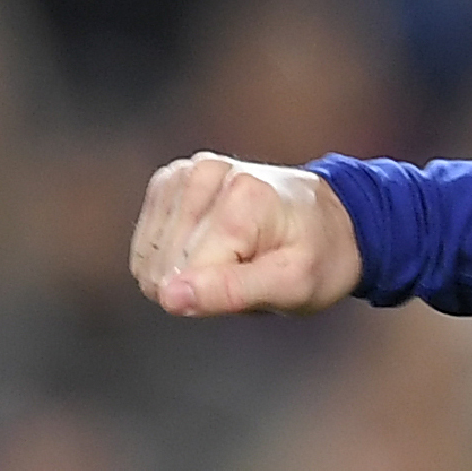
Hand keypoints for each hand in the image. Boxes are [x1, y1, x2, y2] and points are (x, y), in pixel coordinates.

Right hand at [129, 154, 359, 316]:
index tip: (256, 280)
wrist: (326, 221)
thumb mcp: (294, 287)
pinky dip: (173, 258)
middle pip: (164, 267)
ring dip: (185, 274)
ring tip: (232, 258)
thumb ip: (231, 292)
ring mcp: (183, 173)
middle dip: (200, 285)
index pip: (190, 276)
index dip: (217, 297)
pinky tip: (207, 248)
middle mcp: (206, 174)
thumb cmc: (317, 257)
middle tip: (246, 271)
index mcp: (243, 197)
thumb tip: (168, 297)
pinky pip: (146, 245)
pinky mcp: (167, 182)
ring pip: (148, 259)